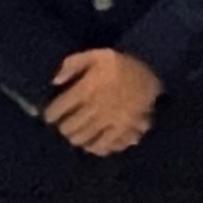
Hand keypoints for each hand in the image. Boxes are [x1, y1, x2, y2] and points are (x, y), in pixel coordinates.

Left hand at [44, 49, 159, 154]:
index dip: (51, 114)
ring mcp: (112, 121)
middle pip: (71, 127)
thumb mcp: (95, 54)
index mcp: (87, 89)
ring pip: (86, 138)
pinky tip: (93, 145)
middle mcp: (97, 108)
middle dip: (63, 128)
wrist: (153, 68)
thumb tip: (55, 80)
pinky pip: (108, 145)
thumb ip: (72, 64)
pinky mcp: (126, 129)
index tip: (49, 116)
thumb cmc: (120, 63)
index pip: (61, 107)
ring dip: (77, 139)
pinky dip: (98, 148)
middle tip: (62, 126)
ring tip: (75, 136)